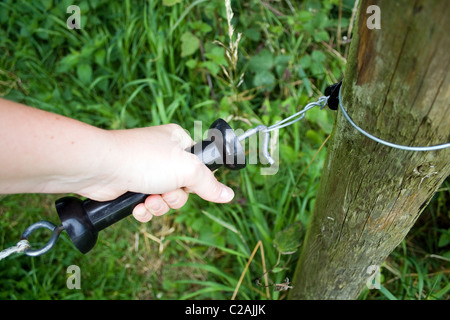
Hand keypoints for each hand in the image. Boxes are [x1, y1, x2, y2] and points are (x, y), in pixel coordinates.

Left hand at [76, 124, 234, 221]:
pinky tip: (138, 208)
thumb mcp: (186, 169)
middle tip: (165, 192)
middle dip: (175, 196)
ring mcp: (146, 171)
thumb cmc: (143, 159)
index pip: (199, 164)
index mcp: (177, 141)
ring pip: (166, 198)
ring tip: (149, 201)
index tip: (189, 183)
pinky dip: (145, 210)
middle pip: (184, 186)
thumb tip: (229, 195)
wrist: (99, 166)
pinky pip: (148, 204)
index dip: (197, 179)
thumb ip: (209, 184)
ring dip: (160, 205)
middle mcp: (162, 154)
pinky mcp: (132, 186)